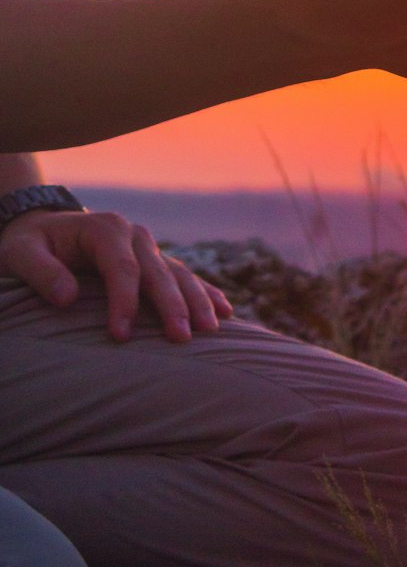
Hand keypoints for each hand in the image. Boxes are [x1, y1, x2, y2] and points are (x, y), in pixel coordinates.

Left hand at [0, 209, 233, 342]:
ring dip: (196, 301)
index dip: (124, 302)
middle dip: (172, 305)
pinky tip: (225, 311)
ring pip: (178, 274)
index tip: (120, 337)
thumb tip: (67, 298)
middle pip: (158, 272)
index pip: (122, 268)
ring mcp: (148, 247)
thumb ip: (42, 272)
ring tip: (211, 330)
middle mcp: (134, 235)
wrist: (41, 229)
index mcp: (105, 228)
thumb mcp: (21, 254)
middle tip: (182, 338)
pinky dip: (205, 293)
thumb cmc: (29, 244)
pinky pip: (184, 277)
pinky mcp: (153, 262)